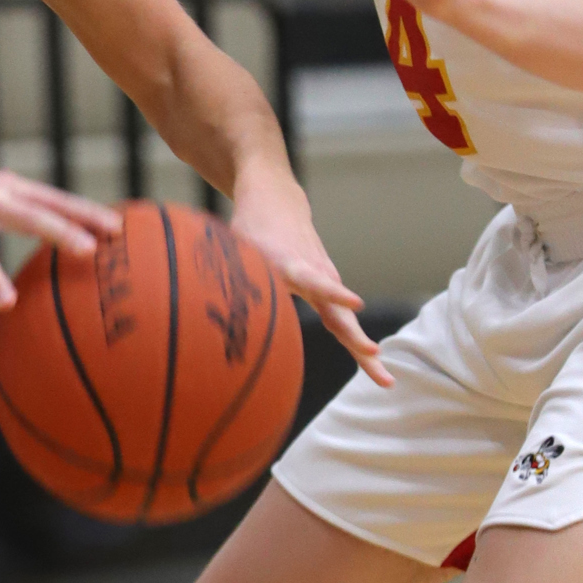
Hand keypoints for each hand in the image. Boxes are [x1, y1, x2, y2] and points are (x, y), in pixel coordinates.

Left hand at [230, 185, 390, 386]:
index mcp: (290, 263)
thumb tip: (196, 308)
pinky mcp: (327, 287)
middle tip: (376, 357)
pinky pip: (341, 320)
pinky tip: (374, 368)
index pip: (314, 280)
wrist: (275, 201)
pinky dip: (357, 344)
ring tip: (387, 381)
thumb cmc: (246, 229)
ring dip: (364, 350)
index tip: (356, 304)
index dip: (333, 292)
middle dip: (356, 336)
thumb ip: (224, 275)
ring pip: (345, 321)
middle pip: (338, 310)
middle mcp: (314, 273)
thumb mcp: (232, 248)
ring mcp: (325, 280)